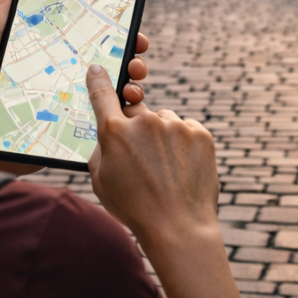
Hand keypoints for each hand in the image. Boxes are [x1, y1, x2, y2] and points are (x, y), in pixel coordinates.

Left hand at [0, 0, 150, 172]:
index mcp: (44, 70)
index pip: (83, 50)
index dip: (110, 40)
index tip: (129, 29)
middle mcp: (58, 92)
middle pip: (102, 76)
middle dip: (129, 63)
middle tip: (137, 58)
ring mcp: (62, 118)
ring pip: (104, 106)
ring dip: (128, 94)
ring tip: (132, 88)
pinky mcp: (60, 145)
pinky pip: (91, 137)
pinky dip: (111, 127)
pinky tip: (122, 117)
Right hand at [86, 64, 218, 249]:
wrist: (179, 228)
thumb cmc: (135, 208)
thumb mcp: (101, 182)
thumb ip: (100, 149)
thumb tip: (107, 133)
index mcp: (115, 133)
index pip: (102, 95)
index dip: (98, 80)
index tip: (96, 69)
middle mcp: (145, 123)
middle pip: (136, 112)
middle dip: (136, 128)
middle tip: (142, 157)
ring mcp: (175, 126)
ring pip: (164, 121)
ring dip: (162, 136)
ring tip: (165, 170)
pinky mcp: (200, 133)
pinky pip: (187, 129)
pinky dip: (184, 143)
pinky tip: (182, 168)